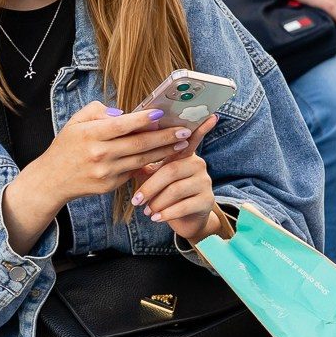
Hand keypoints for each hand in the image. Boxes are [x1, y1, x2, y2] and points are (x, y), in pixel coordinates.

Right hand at [27, 99, 195, 205]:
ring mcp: (105, 172)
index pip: (122, 126)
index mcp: (90, 135)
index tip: (161, 114)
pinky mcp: (110, 186)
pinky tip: (163, 158)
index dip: (143, 120)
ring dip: (164, 152)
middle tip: (185, 131)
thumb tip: (123, 114)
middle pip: (138, 144)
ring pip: (141, 160)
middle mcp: (99, 154)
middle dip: (165, 137)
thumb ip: (98, 112)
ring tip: (182, 144)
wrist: (52, 180)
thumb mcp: (75, 122)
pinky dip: (149, 164)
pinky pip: (133, 172)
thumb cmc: (66, 147)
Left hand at [132, 115, 228, 242]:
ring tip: (145, 211)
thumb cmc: (166, 194)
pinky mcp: (207, 200)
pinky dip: (166, 213)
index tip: (211, 115)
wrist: (186, 221)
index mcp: (184, 155)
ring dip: (156, 202)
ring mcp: (204, 182)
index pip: (189, 139)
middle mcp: (197, 165)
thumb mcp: (154, 177)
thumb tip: (124, 148)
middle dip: (149, 186)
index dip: (200, 128)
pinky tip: (156, 218)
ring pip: (175, 189)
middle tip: (135, 200)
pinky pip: (184, 205)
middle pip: (170, 170)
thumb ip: (144, 163)